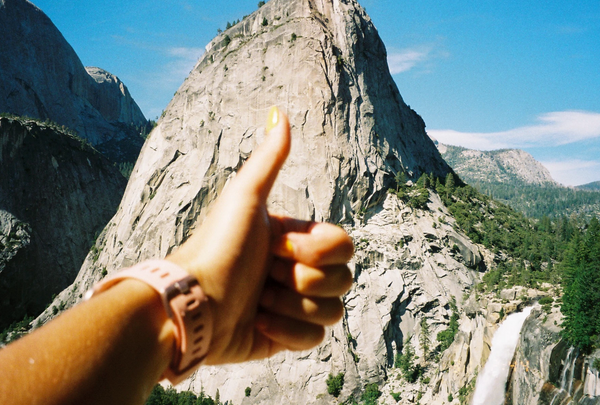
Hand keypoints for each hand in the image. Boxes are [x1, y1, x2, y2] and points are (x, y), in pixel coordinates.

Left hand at [166, 107, 353, 364]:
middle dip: (301, 280)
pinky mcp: (285, 337)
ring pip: (332, 312)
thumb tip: (279, 111)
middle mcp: (298, 271)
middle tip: (265, 276)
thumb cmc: (217, 247)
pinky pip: (314, 339)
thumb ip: (269, 159)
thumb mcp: (245, 198)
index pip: (344, 246)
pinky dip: (285, 331)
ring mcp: (293, 305)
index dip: (315, 251)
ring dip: (291, 306)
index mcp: (297, 240)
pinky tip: (256, 322)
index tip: (277, 247)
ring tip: (257, 301)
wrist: (192, 304)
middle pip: (343, 281)